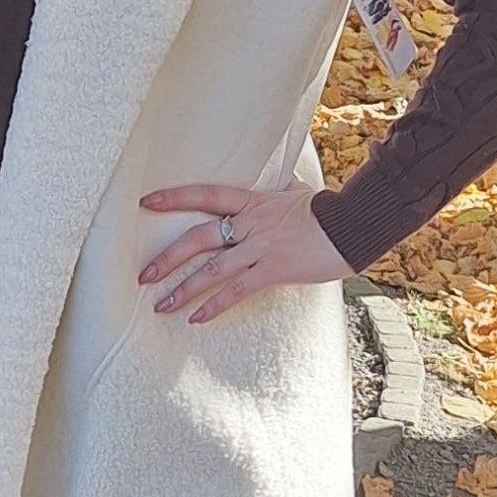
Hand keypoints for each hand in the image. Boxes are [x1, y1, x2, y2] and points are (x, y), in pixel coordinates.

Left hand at [138, 181, 349, 322]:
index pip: (205, 195)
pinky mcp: (274, 270)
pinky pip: (237, 291)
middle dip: (168, 258)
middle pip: (199, 238)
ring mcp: (261, 248)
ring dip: (184, 290)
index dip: (175, 197)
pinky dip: (215, 306)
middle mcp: (251, 223)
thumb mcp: (296, 192)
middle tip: (143, 275)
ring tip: (161, 306)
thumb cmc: (325, 210)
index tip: (146, 202)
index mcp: (252, 201)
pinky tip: (196, 319)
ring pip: (213, 270)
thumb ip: (279, 189)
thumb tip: (281, 177)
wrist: (352, 225)